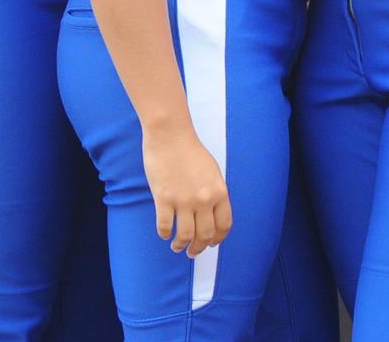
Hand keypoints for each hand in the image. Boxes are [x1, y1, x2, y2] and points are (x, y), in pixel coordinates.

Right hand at [140, 122, 230, 257]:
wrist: (171, 135)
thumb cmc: (190, 150)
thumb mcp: (212, 172)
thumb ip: (214, 193)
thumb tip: (211, 214)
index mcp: (219, 192)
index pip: (224, 225)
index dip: (217, 239)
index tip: (210, 244)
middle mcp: (204, 200)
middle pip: (205, 235)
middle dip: (198, 248)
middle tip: (192, 252)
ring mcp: (184, 201)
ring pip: (185, 236)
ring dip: (181, 245)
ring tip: (177, 246)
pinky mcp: (164, 199)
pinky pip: (165, 226)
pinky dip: (164, 234)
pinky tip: (164, 233)